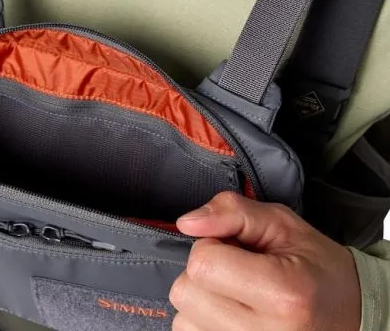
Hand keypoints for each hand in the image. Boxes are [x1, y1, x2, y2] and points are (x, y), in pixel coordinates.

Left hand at [169, 192, 360, 330]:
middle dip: (203, 272)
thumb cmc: (316, 267)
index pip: (202, 263)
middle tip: (236, 270)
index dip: (211, 245)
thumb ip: (232, 212)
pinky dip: (202, 321)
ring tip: (237, 293)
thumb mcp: (282, 224)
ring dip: (201, 299)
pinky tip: (231, 312)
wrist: (350, 313)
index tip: (235, 248)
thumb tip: (187, 222)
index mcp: (282, 293)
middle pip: (185, 292)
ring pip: (182, 319)